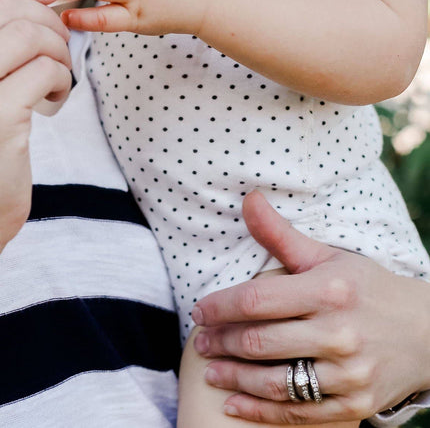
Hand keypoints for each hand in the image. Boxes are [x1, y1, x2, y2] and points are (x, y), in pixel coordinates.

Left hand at [191, 190, 429, 422]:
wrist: (425, 332)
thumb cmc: (366, 288)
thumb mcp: (327, 256)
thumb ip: (281, 234)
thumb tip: (248, 198)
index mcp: (329, 291)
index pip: (259, 300)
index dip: (221, 306)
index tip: (199, 310)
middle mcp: (340, 333)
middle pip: (261, 342)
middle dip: (222, 343)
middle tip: (199, 342)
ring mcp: (349, 374)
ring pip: (276, 383)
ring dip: (234, 379)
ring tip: (210, 371)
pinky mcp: (356, 406)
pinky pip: (299, 414)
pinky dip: (261, 413)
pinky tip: (234, 404)